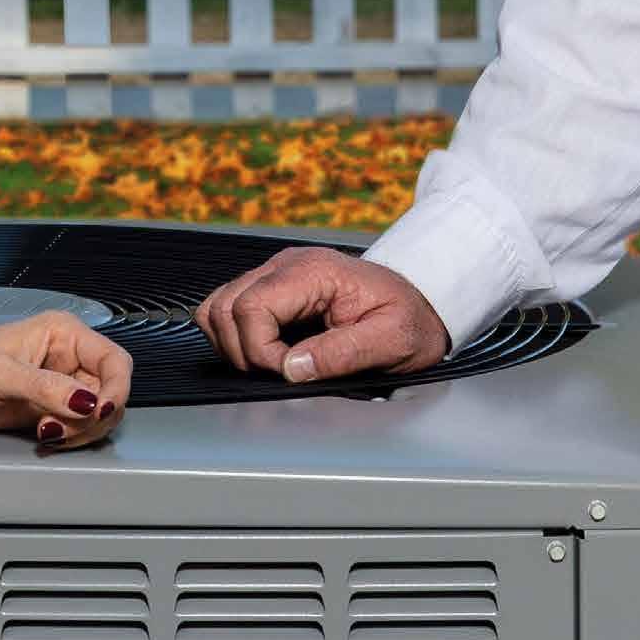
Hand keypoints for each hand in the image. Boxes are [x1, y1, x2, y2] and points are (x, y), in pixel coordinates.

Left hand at [0, 311, 130, 447]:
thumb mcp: (2, 374)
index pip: (113, 360)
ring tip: (46, 432)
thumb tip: (87, 403)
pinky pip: (79, 427)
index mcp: (64, 334)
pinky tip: (44, 435)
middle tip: (61, 429)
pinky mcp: (54, 409)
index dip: (116, 388)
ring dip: (81, 430)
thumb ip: (45, 388)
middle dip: (93, 417)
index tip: (101, 412)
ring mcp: (64, 384)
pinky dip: (70, 437)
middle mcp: (70, 357)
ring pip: (98, 414)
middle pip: (110, 392)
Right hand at [192, 246, 449, 383]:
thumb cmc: (409, 319)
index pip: (251, 307)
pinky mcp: (273, 286)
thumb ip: (343, 354)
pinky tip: (267, 352)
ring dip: (233, 344)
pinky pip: (229, 308)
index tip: (289, 373)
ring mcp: (277, 273)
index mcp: (314, 272)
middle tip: (280, 373)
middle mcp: (287, 265)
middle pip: (225, 306)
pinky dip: (235, 335)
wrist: (421, 299)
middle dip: (243, 352)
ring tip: (271, 364)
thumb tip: (292, 369)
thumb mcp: (392, 340)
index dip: (260, 351)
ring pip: (217, 305)